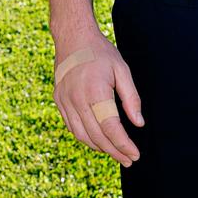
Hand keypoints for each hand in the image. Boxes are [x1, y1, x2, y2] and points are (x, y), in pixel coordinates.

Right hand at [53, 31, 143, 165]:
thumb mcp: (122, 69)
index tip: (135, 154)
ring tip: (116, 152)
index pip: (110, 128)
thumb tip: (139, 123)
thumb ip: (131, 98)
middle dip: (115, 151)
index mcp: (95, 91)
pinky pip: (72, 127)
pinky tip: (98, 139)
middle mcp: (77, 99)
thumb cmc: (101, 52)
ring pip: (82, 136)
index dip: (123, 145)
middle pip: (97, 136)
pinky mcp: (59, 101)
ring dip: (100, 148)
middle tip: (129, 160)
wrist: (73, 37)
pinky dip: (86, 137)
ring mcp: (65, 101)